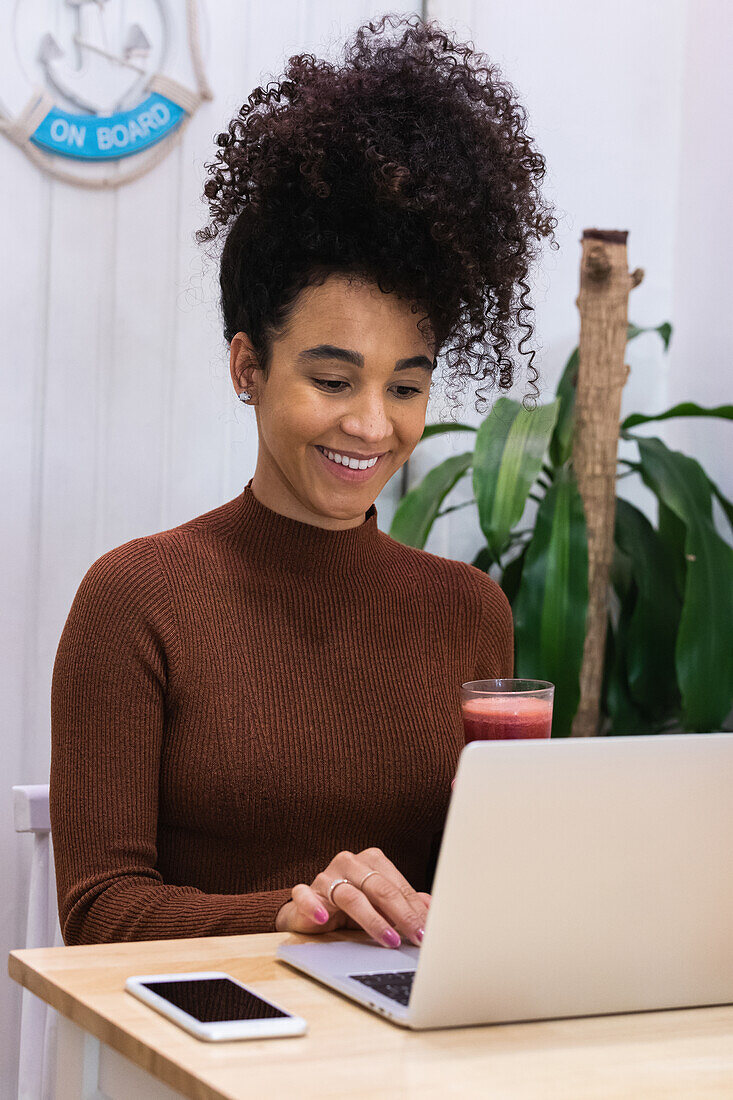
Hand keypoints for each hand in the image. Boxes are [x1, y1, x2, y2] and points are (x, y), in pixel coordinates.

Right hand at [275, 846, 430, 948]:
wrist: (311, 911)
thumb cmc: (351, 907)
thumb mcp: (381, 906)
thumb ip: (405, 904)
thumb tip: (432, 909)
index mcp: (372, 860)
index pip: (398, 886)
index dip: (415, 909)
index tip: (429, 931)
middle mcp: (350, 863)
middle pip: (379, 888)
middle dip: (402, 914)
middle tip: (417, 936)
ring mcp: (326, 876)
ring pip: (350, 896)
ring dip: (372, 920)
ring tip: (389, 939)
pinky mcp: (305, 892)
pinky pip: (306, 896)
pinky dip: (314, 907)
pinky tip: (323, 919)